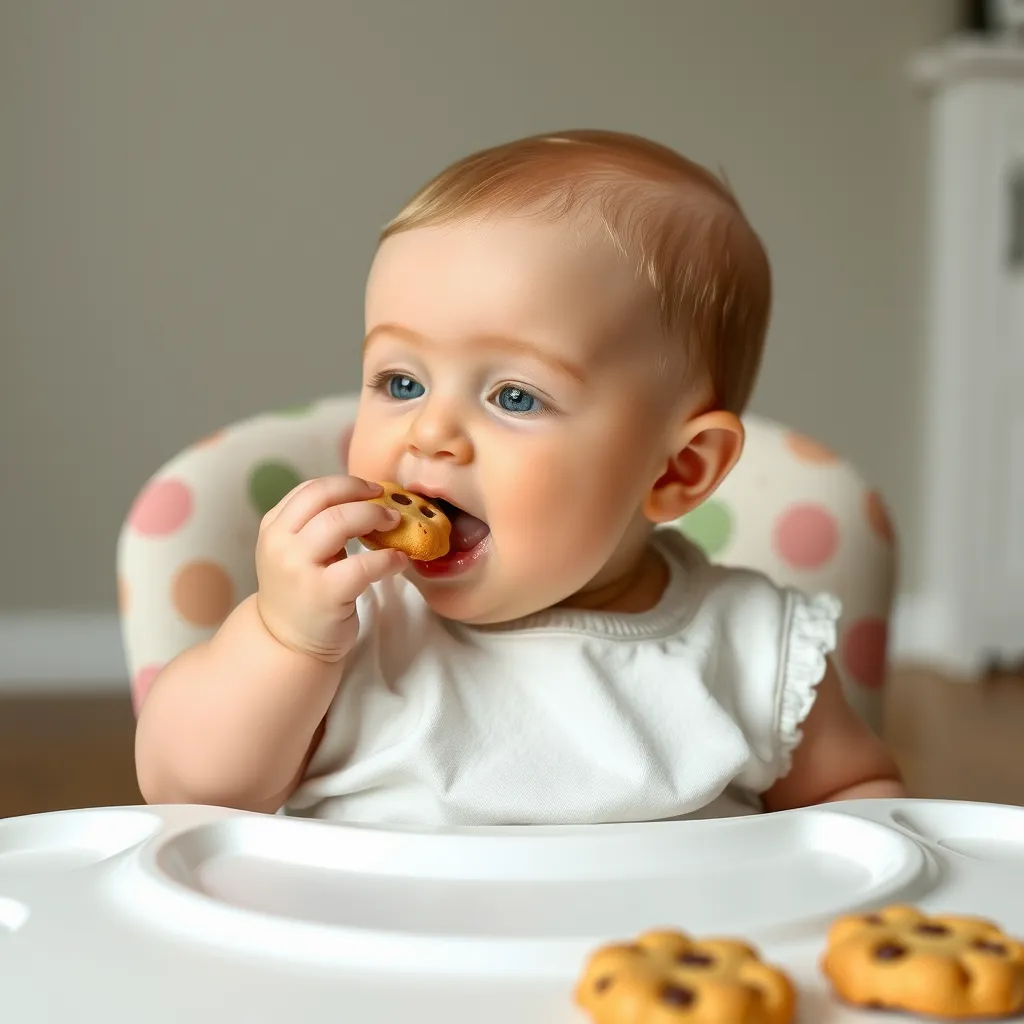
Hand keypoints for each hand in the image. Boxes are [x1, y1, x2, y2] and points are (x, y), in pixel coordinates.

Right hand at [254, 476, 406, 661]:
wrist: (287, 643)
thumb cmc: (301, 592)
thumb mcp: (296, 552)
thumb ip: (318, 525)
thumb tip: (369, 500)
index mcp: (274, 527)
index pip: (310, 489)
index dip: (347, 484)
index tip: (373, 490)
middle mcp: (280, 543)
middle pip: (324, 498)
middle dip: (363, 496)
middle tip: (389, 507)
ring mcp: (298, 569)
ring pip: (339, 522)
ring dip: (375, 517)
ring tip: (395, 525)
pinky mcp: (323, 594)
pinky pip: (362, 565)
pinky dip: (387, 559)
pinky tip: (398, 561)